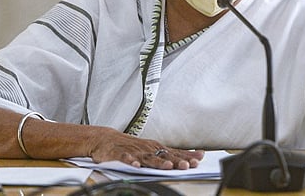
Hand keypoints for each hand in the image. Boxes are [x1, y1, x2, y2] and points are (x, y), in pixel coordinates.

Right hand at [86, 127, 203, 169]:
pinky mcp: (119, 154)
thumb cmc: (131, 146)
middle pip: (164, 155)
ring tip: (167, 166)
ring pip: (147, 157)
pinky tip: (135, 165)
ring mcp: (134, 152)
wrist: (105, 139)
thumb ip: (168, 155)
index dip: (187, 156)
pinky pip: (125, 158)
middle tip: (186, 165)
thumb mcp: (151, 150)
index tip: (199, 159)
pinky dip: (130, 162)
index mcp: (155, 148)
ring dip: (157, 162)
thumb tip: (189, 159)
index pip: (174, 153)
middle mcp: (147, 149)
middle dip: (176, 161)